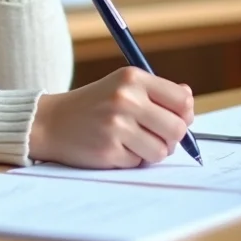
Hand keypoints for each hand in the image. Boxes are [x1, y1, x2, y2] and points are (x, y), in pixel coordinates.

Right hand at [28, 67, 193, 168]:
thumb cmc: (94, 104)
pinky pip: (139, 162)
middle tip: (156, 136)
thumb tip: (189, 102)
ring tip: (134, 142)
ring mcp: (116, 125)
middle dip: (171, 138)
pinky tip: (116, 148)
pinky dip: (132, 160)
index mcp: (133, 78)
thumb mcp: (123, 86)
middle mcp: (126, 98)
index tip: (175, 119)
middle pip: (177, 128)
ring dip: (152, 151)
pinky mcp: (109, 150)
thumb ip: (157, 93)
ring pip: (162, 150)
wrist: (51, 121)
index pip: (182, 100)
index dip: (185, 114)